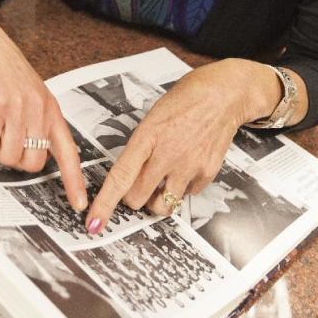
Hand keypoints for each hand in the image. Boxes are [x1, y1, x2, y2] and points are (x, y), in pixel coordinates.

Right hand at [0, 13, 86, 211]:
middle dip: (15, 159)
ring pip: (8, 156)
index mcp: (51, 109)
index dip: (74, 181)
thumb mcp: (31, 94)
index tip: (80, 205)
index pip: (69, 151)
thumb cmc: (4, 71)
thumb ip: (37, 121)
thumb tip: (33, 156)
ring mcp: (19, 107)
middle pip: (32, 163)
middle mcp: (39, 109)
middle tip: (4, 138)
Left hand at [84, 60, 263, 233]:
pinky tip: (184, 168)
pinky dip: (181, 189)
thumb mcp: (153, 116)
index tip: (94, 222)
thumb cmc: (185, 100)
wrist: (223, 95)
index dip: (105, 203)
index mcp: (148, 136)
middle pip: (138, 199)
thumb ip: (140, 146)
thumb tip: (127, 174)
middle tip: (136, 187)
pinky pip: (187, 196)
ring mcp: (189, 166)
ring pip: (163, 207)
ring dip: (156, 201)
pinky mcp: (207, 174)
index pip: (120, 177)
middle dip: (132, 198)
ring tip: (160, 183)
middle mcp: (168, 154)